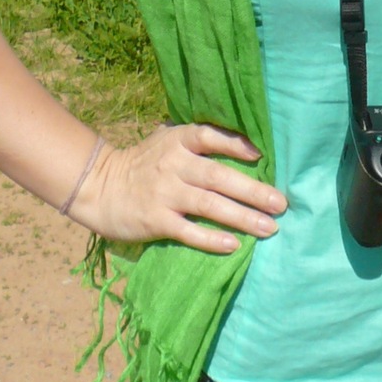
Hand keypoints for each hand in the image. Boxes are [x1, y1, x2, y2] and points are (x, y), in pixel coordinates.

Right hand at [72, 123, 286, 250]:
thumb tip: (242, 141)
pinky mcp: (156, 221)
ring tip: (270, 228)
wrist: (100, 188)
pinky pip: (189, 231)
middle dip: (253, 191)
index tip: (261, 155)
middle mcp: (173, 165)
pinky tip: (233, 245)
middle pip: (219, 176)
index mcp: (177, 141)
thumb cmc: (143, 164)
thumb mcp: (165, 141)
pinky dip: (211, 239)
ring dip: (242, 217)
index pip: (210, 136)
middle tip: (281, 204)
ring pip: (209, 205)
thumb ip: (195, 139)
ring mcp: (164, 193)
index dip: (236, 144)